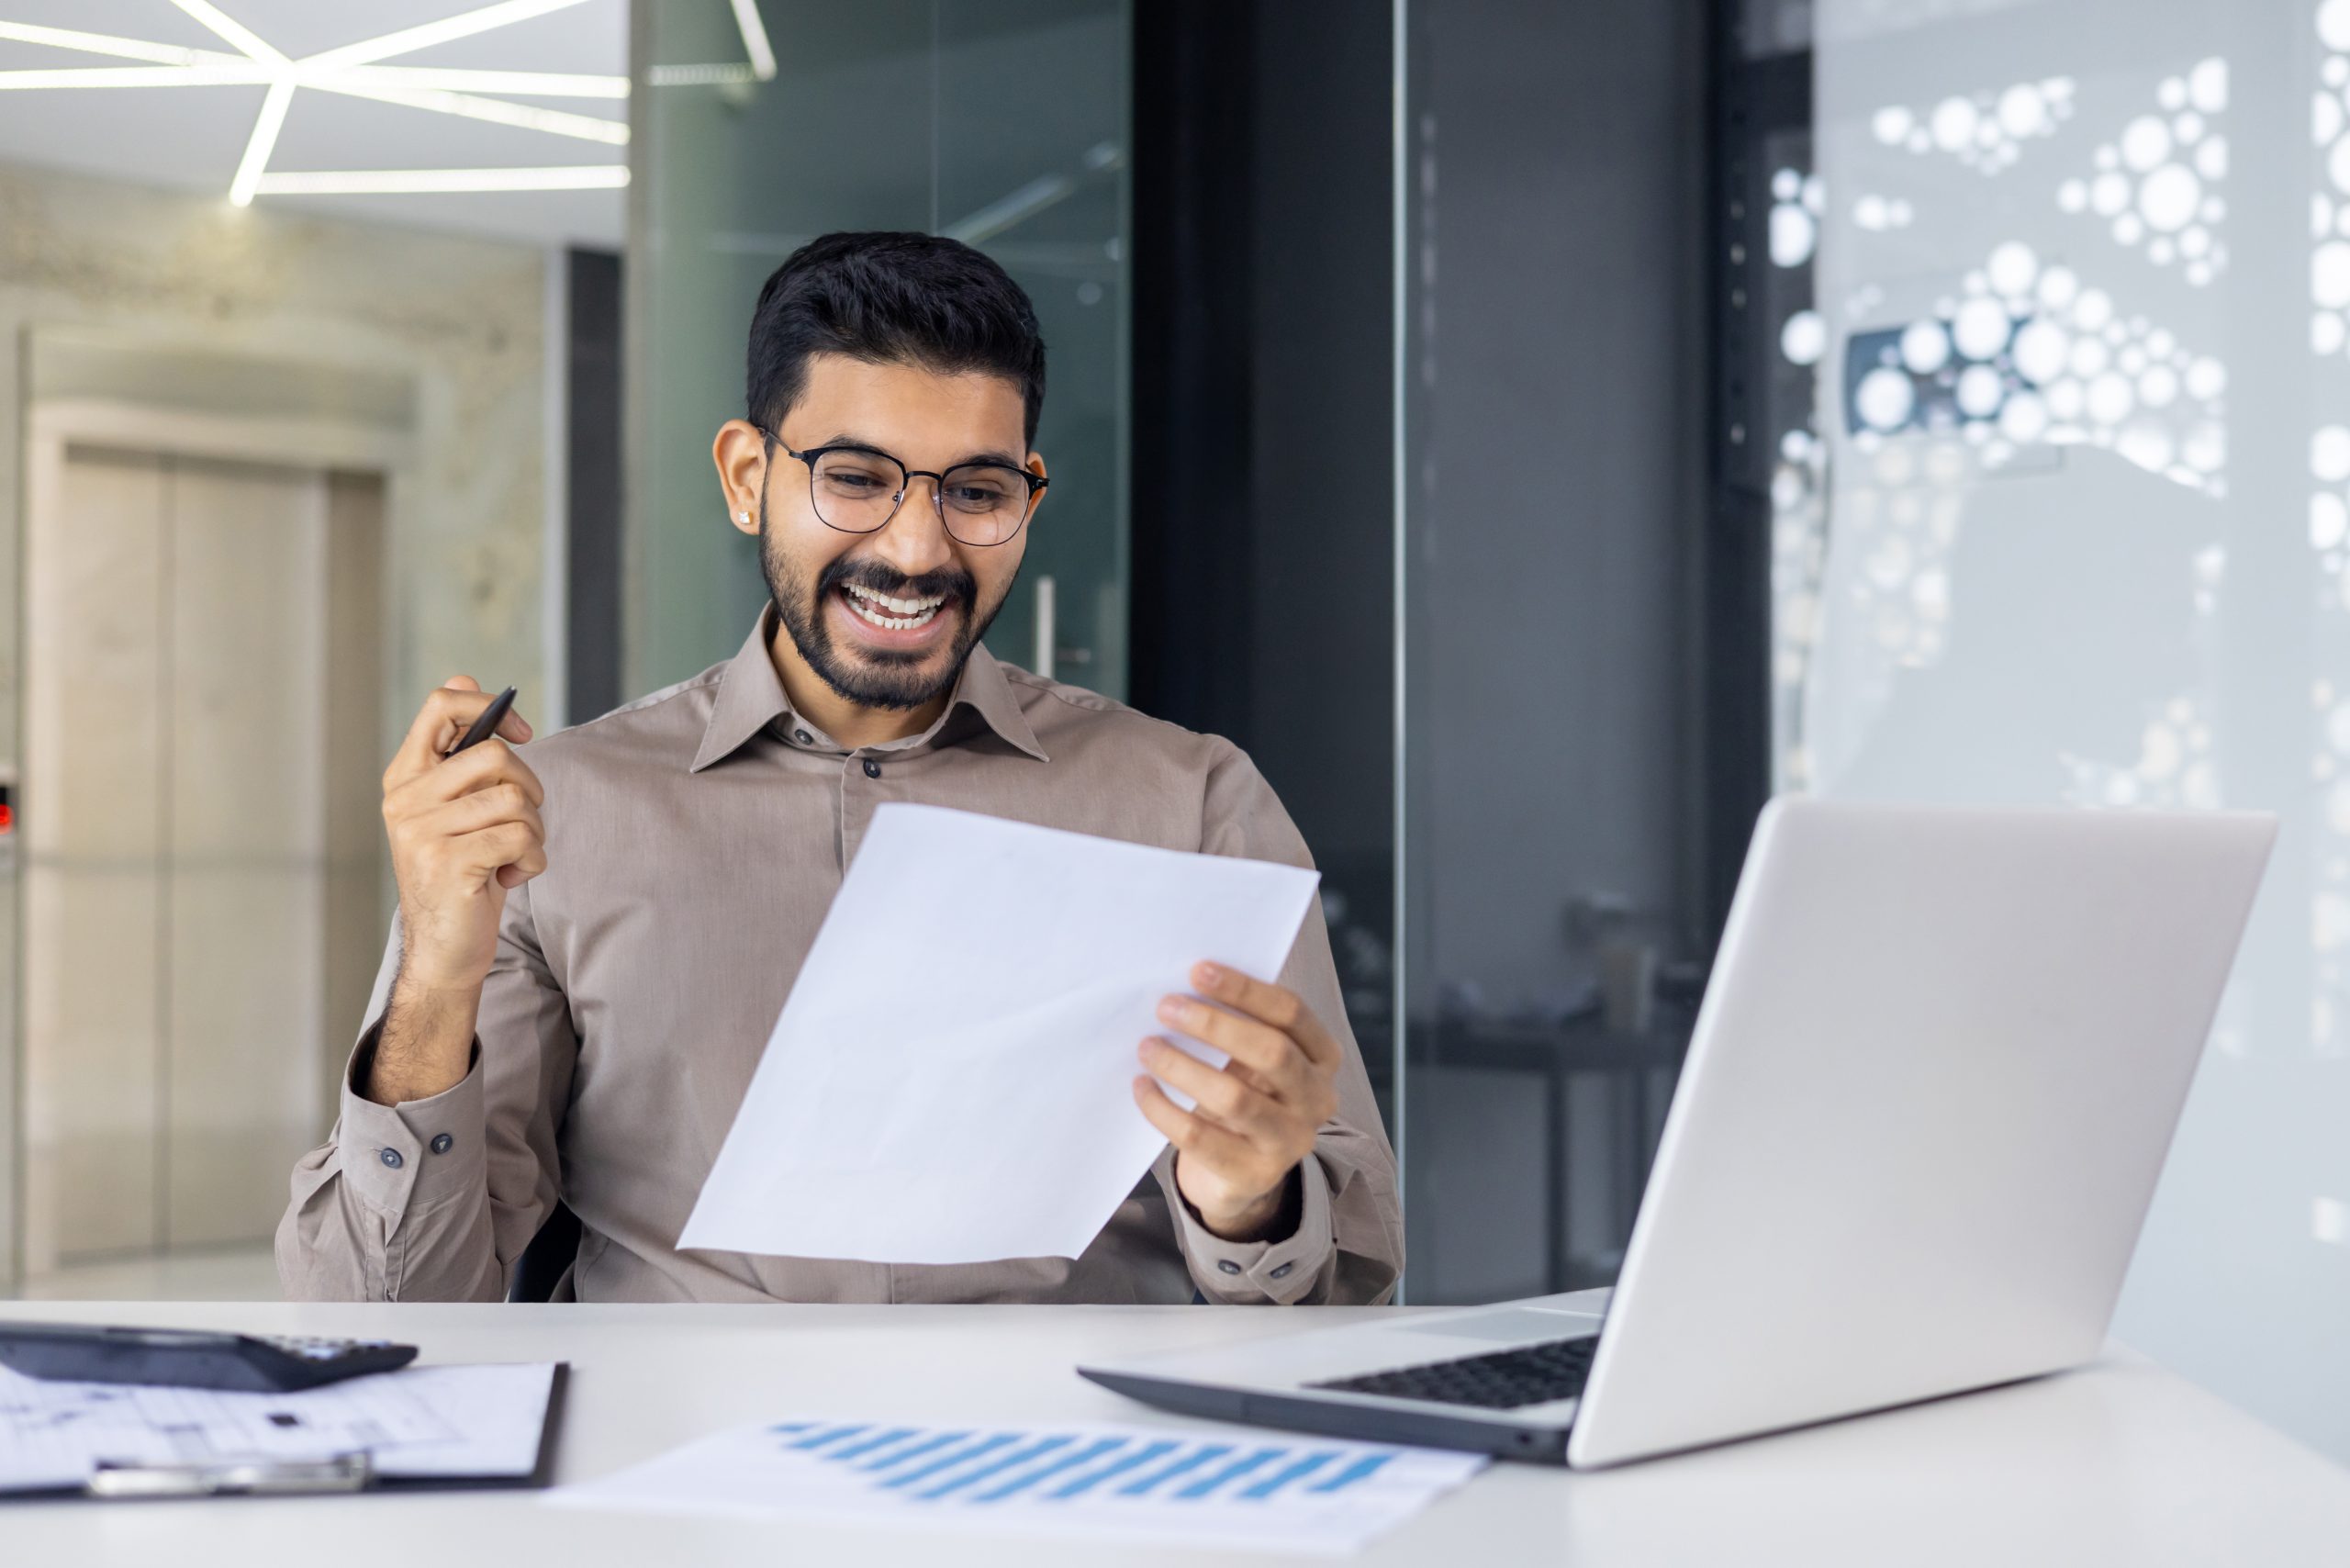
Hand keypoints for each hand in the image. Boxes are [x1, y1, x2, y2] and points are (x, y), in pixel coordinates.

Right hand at [381, 676, 543, 994]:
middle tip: (522, 822)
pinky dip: (533, 861)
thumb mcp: (460, 807)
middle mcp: (405, 800)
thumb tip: (466, 676)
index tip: (522, 733)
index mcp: (405, 777)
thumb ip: (462, 752)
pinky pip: (520, 839)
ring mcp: (422, 832)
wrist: (444, 949)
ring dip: (533, 833)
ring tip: (512, 857)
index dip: (489, 707)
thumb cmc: (462, 872)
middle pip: (494, 755)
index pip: (440, 705)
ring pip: (515, 800)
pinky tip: (509, 878)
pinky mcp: (448, 864)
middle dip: (529, 788)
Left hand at [1132, 962, 1340, 1241]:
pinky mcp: (1254, 1174)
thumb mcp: (1252, 1059)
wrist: (1239, 1173)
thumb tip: (1186, 988)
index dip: (1244, 990)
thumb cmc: (1243, 1093)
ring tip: (1147, 1047)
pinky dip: (1164, 1109)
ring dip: (1182, 1066)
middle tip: (1166, 1007)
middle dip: (1213, 1025)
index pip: (1291, 1013)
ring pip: (1234, 1097)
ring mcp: (1290, 1141)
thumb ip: (1238, 1027)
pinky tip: (1142, 1087)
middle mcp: (1317, 1099)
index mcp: (1322, 1057)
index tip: (1197, 971)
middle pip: (1271, 1052)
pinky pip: (1200, 1137)